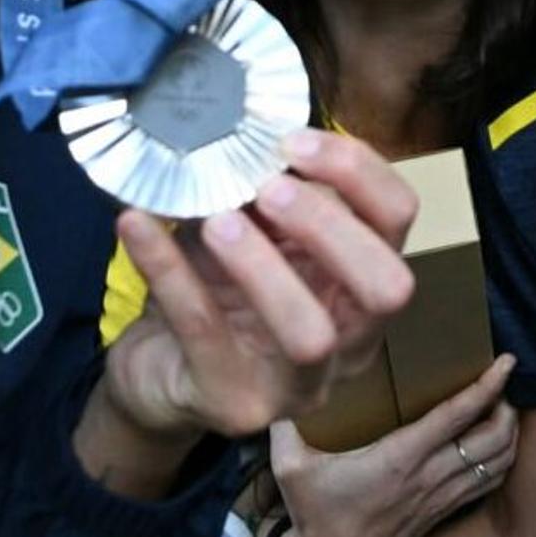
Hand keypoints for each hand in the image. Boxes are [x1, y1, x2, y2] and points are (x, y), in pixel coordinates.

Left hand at [97, 136, 416, 449]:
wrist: (159, 371)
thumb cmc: (220, 291)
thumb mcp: (257, 235)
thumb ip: (271, 194)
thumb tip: (252, 131)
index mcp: (362, 284)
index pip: (399, 219)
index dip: (360, 172)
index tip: (293, 141)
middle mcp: (351, 343)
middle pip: (387, 287)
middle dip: (331, 227)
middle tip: (268, 189)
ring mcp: (298, 386)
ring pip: (311, 333)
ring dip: (263, 266)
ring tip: (216, 219)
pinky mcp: (234, 405)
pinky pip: (206, 334)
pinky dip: (169, 271)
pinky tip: (136, 224)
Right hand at [263, 353, 520, 536]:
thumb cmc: (312, 513)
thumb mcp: (290, 467)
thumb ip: (285, 423)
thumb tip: (282, 385)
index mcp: (398, 459)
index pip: (455, 417)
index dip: (486, 387)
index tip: (506, 363)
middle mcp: (427, 478)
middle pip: (491, 440)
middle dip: (507, 408)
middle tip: (504, 384)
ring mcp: (438, 499)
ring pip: (496, 465)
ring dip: (509, 436)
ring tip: (505, 409)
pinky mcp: (440, 515)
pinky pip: (485, 486)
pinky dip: (501, 462)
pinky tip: (496, 446)